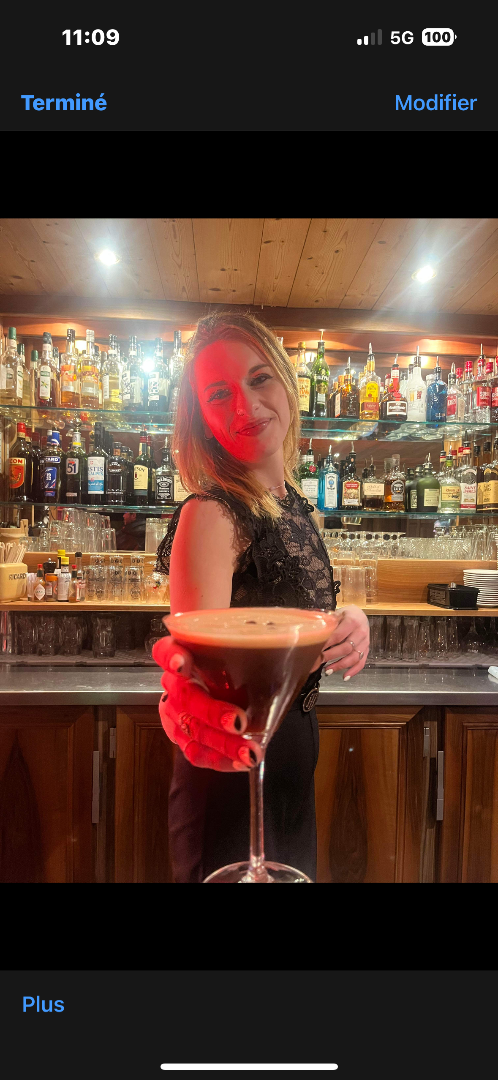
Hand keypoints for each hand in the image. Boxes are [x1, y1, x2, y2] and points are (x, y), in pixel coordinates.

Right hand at [152, 634, 262, 772]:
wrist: (221, 660)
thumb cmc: (236, 648)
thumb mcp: (249, 636)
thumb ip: (274, 636)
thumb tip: (318, 636)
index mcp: (182, 650)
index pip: (166, 650)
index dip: (171, 657)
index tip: (183, 663)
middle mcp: (174, 681)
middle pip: (184, 697)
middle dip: (211, 712)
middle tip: (238, 720)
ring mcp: (177, 710)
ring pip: (189, 730)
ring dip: (220, 743)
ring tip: (249, 750)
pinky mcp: (184, 734)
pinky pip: (195, 751)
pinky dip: (219, 759)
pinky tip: (241, 762)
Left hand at [320, 605, 369, 679]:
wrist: (360, 615)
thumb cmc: (346, 615)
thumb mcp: (337, 614)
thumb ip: (329, 624)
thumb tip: (314, 636)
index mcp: (352, 621)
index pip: (338, 635)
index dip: (327, 644)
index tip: (316, 650)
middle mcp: (361, 632)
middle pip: (346, 648)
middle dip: (331, 656)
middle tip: (319, 661)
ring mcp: (365, 642)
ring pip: (354, 657)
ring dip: (340, 665)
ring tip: (328, 671)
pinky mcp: (367, 649)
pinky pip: (362, 662)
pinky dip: (353, 671)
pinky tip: (344, 676)